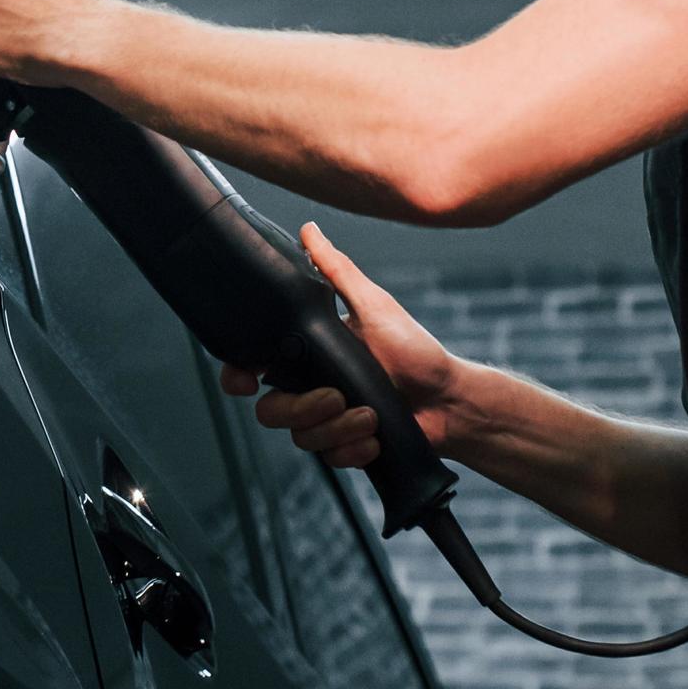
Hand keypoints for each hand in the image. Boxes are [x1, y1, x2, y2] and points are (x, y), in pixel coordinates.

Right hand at [220, 222, 464, 468]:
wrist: (449, 401)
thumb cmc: (415, 350)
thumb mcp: (374, 306)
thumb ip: (336, 271)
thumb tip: (308, 230)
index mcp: (309, 352)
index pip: (254, 364)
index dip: (238, 375)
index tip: (247, 380)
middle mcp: (311, 386)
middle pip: (270, 410)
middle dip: (303, 408)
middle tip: (337, 397)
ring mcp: (326, 419)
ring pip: (299, 437)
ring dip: (336, 429)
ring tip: (369, 417)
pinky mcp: (344, 446)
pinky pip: (328, 458)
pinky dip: (352, 450)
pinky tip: (373, 439)